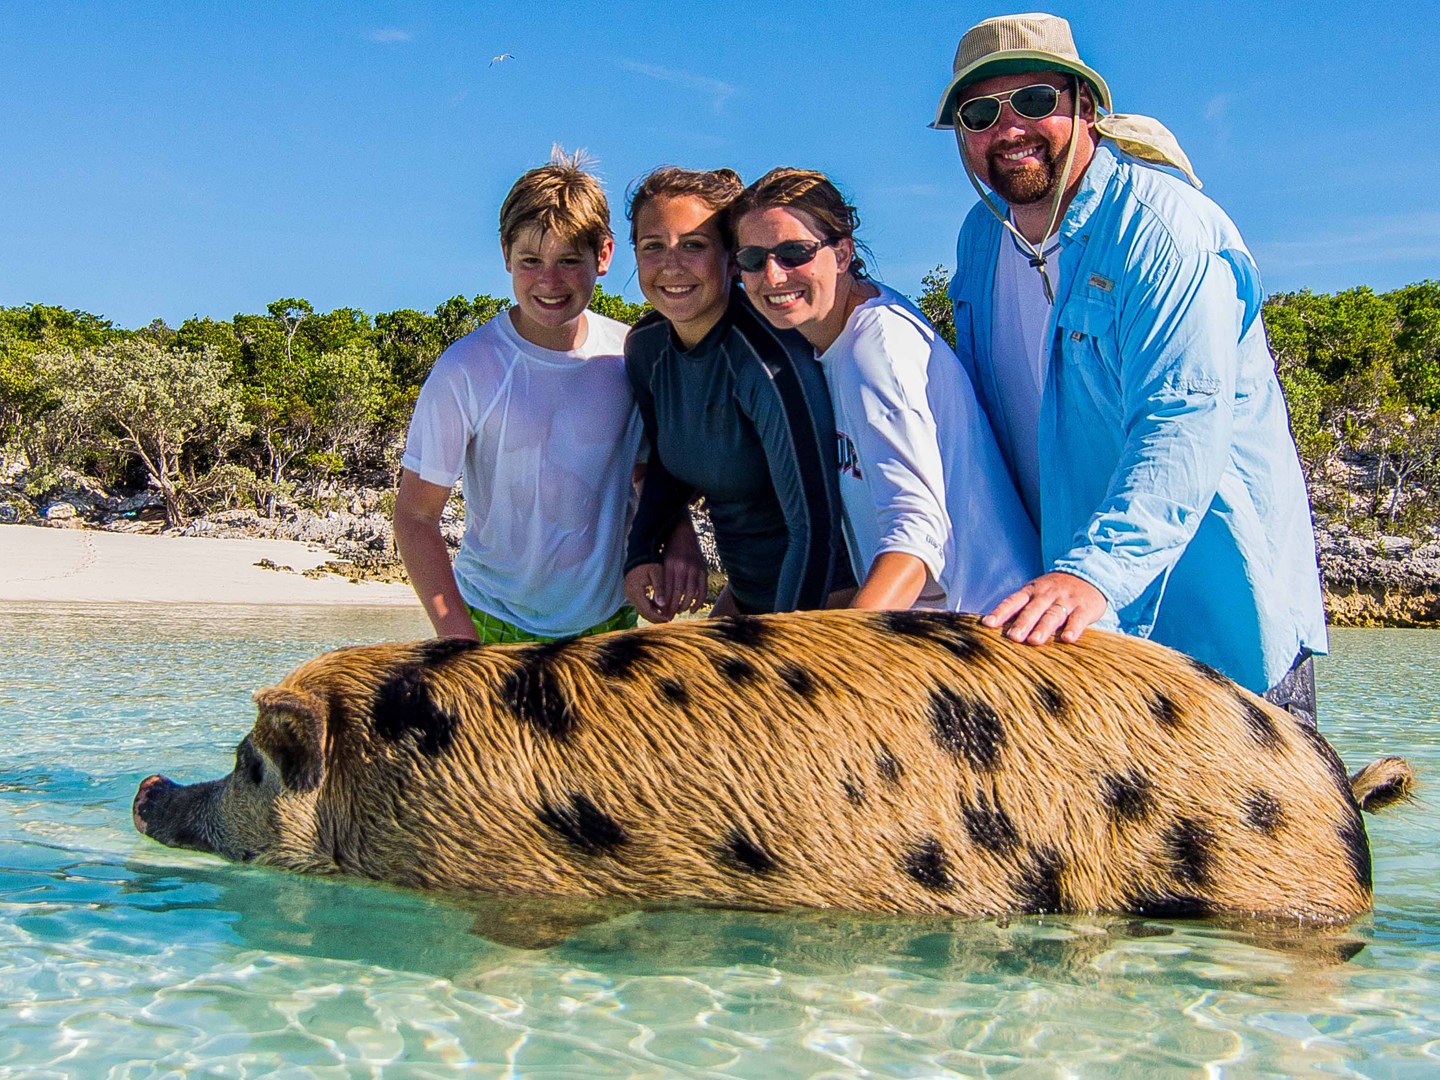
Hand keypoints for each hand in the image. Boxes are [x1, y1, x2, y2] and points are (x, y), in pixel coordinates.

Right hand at [625, 563, 674, 622]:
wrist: (639, 553)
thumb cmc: (650, 562)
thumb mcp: (657, 574)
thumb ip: (660, 589)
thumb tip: (662, 606)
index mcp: (635, 590)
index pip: (647, 610)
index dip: (658, 616)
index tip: (668, 619)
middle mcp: (629, 594)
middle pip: (642, 612)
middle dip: (655, 618)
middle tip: (668, 620)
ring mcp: (629, 593)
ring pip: (641, 609)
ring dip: (652, 613)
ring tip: (665, 615)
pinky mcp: (630, 591)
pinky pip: (640, 603)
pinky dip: (649, 607)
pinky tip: (659, 608)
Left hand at [658, 514, 707, 617]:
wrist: (683, 532)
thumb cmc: (669, 549)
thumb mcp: (662, 561)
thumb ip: (662, 578)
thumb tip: (659, 599)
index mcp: (671, 566)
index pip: (667, 589)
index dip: (665, 603)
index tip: (661, 613)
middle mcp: (684, 567)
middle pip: (678, 594)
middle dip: (673, 608)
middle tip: (669, 617)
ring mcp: (695, 569)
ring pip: (691, 594)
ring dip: (684, 606)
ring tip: (678, 611)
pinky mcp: (703, 570)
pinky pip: (702, 590)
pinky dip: (698, 602)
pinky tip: (692, 609)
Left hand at [981, 571, 1107, 644]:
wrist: (1089, 574)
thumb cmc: (1054, 591)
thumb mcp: (1035, 594)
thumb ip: (1019, 609)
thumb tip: (992, 626)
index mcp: (1031, 591)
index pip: (1013, 601)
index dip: (1000, 612)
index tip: (987, 624)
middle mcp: (1047, 594)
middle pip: (1032, 609)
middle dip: (1022, 623)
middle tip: (1013, 637)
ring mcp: (1066, 600)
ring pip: (1053, 614)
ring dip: (1043, 628)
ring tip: (1034, 641)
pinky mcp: (1085, 608)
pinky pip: (1078, 619)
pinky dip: (1073, 628)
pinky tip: (1068, 639)